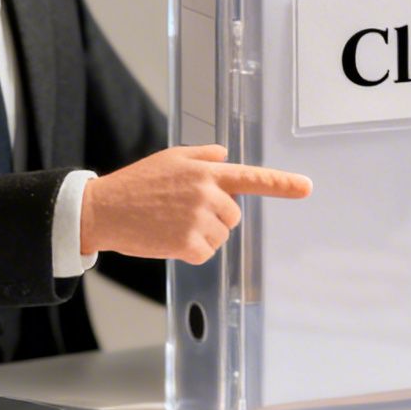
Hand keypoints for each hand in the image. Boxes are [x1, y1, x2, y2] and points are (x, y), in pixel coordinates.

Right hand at [80, 145, 311, 263]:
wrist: (104, 209)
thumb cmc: (136, 183)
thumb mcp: (170, 158)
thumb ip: (202, 156)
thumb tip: (225, 155)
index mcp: (206, 171)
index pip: (251, 177)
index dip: (282, 184)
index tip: (306, 188)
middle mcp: (207, 193)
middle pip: (233, 215)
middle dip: (214, 217)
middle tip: (181, 212)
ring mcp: (198, 219)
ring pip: (220, 236)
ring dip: (202, 235)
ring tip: (171, 224)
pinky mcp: (188, 244)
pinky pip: (205, 253)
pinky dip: (190, 252)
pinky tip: (168, 239)